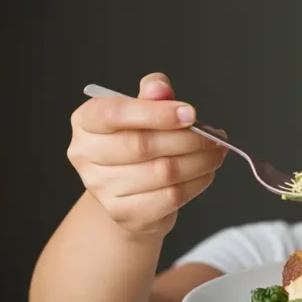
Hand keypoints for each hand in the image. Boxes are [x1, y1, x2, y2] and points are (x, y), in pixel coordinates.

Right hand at [66, 72, 227, 236]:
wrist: (130, 190)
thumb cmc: (138, 140)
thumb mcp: (144, 110)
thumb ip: (152, 94)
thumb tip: (159, 88)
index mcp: (86, 121)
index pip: (115, 113)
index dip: (156, 113)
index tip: (190, 113)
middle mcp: (85, 155)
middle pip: (142, 145)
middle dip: (188, 140)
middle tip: (214, 137)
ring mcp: (101, 188)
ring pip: (163, 173)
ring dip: (200, 161)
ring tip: (216, 153)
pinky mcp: (124, 213)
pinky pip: (171, 197)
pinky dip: (197, 182)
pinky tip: (206, 172)